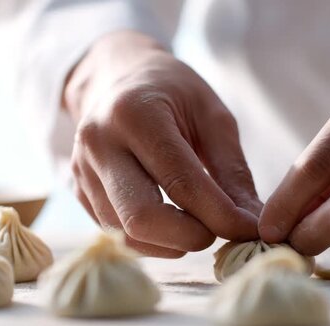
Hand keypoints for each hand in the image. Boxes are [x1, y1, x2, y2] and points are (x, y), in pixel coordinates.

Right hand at [65, 31, 261, 257]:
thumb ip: (232, 170)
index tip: (248, 231)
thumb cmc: (171, 92)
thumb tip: (251, 224)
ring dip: (171, 244)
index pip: (180, 182)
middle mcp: (99, 143)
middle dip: (189, 237)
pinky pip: (116, 233)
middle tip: (219, 233)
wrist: (115, 77)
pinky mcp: (78, 190)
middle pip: (141, 218)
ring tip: (197, 226)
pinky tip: (172, 224)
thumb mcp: (211, 115)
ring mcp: (82, 170)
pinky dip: (151, 241)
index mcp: (134, 114)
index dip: (219, 216)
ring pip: (125, 234)